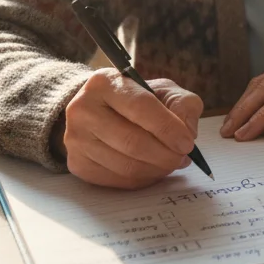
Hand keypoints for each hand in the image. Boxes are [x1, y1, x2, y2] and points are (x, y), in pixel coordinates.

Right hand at [61, 68, 203, 188]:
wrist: (100, 112)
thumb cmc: (136, 100)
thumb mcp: (163, 90)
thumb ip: (182, 104)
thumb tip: (186, 133)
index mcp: (105, 82)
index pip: (141, 107)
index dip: (168, 128)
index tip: (187, 143)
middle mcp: (83, 108)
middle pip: (132, 142)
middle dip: (165, 155)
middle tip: (182, 158)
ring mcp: (76, 138)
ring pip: (125, 165)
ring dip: (156, 169)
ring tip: (171, 163)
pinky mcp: (77, 163)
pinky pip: (117, 180)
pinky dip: (142, 179)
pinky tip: (152, 170)